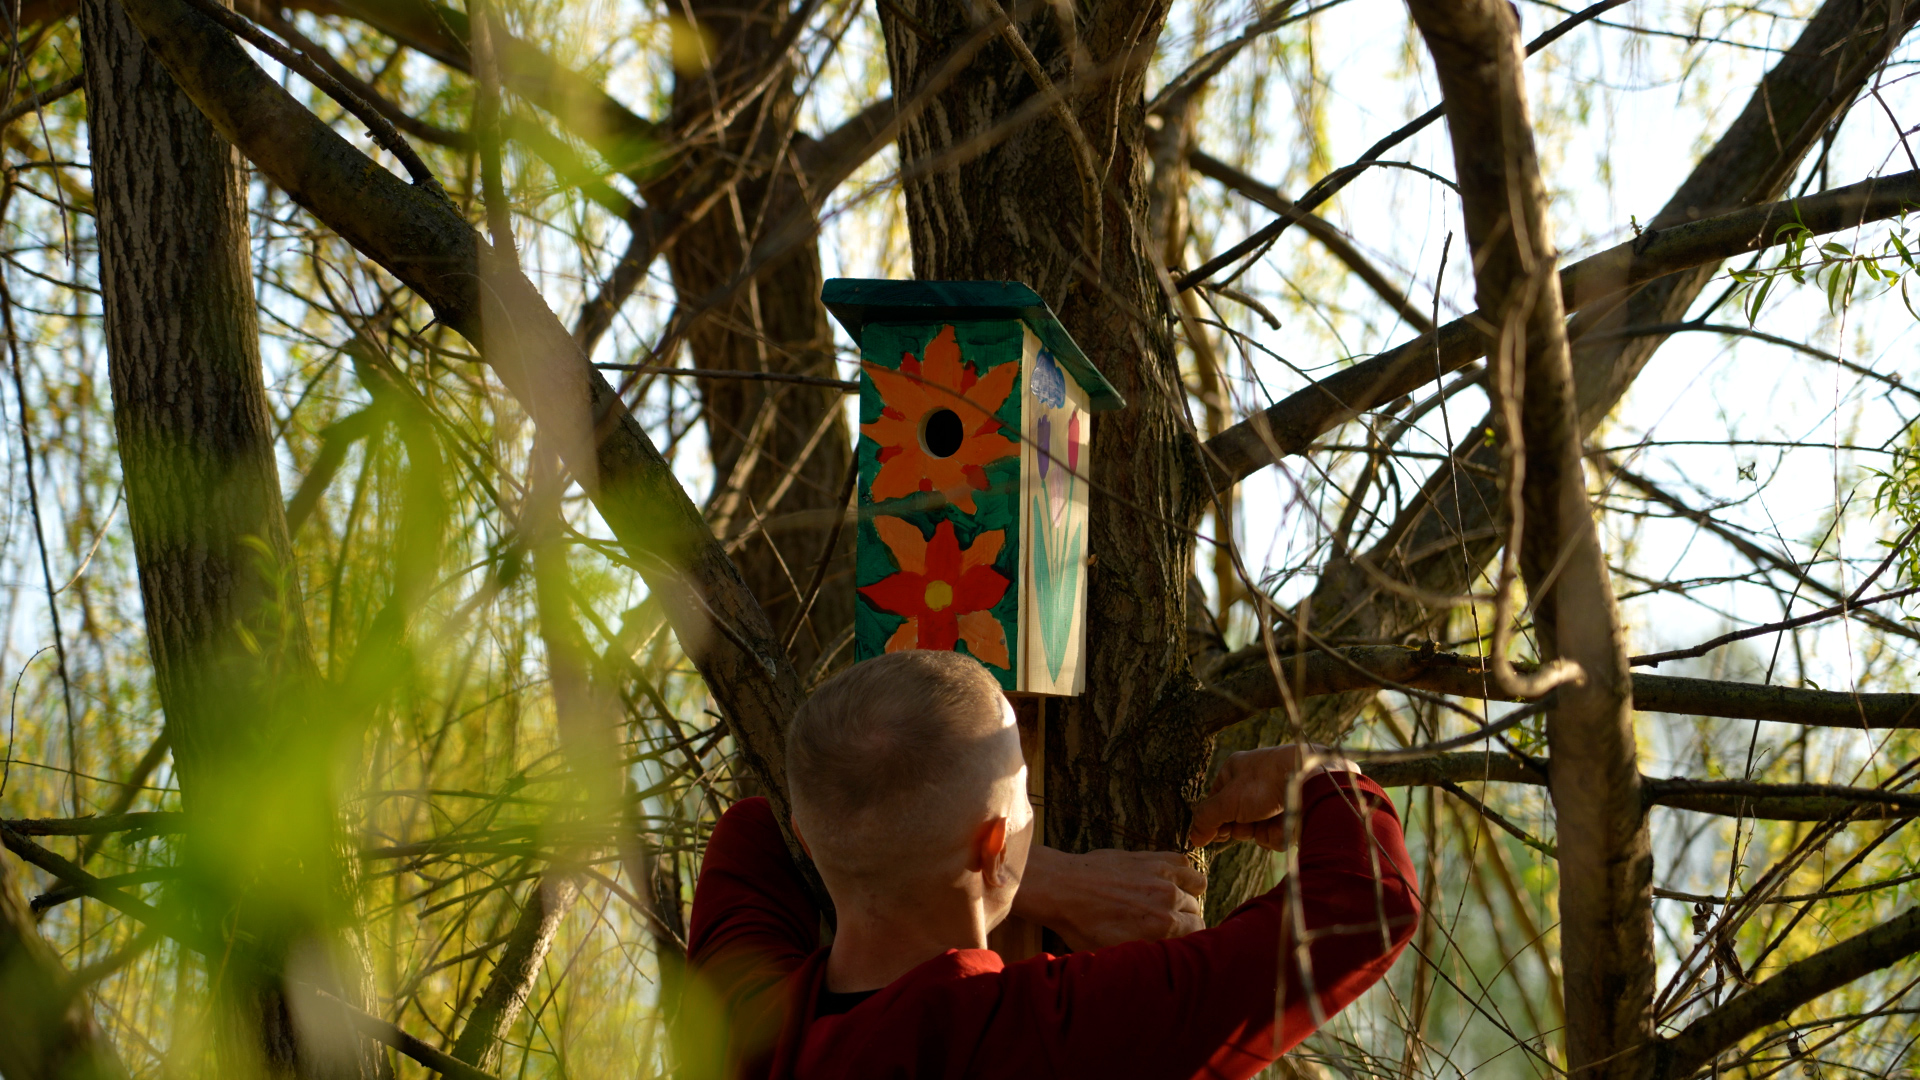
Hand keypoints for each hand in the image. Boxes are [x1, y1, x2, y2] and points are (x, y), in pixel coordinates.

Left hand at [1012, 845, 1205, 950]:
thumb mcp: (1114, 952)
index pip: (1197, 933)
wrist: (1062, 888)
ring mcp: (1161, 875)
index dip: (1186, 937)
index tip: (1175, 937)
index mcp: (1163, 927)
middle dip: (1184, 917)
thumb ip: (1147, 952)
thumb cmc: (1082, 925)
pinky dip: (1181, 871)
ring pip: (1198, 884)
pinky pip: (1183, 862)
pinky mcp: (1151, 857)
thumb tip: (1163, 956)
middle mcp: (1168, 900)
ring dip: (1188, 892)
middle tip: (1164, 921)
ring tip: (1171, 899)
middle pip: (1195, 911)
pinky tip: (1168, 879)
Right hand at [1187, 744, 1358, 849]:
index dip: (1215, 819)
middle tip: (1247, 822)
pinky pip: (1276, 834)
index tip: (1216, 831)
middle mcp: (1255, 784)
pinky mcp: (1292, 814)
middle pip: (1236, 819)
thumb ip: (1206, 818)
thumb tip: (1193, 837)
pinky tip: (1287, 823)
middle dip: (1241, 827)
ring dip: (1261, 832)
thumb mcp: (1228, 800)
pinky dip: (1278, 834)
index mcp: (1236, 770)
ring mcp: (1275, 799)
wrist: (1314, 783)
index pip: (1216, 801)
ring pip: (1256, 830)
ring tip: (1272, 818)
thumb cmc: (1267, 782)